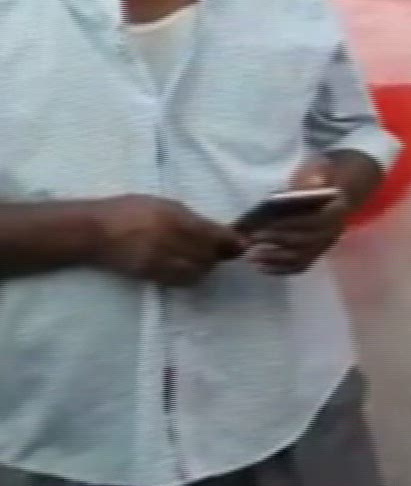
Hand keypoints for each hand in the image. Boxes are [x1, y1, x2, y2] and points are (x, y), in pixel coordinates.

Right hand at [90, 195, 243, 286]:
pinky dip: (190, 276)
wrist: (93, 231)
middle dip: (219, 255)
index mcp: (174, 218)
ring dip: (206, 267)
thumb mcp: (164, 204)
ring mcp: (158, 259)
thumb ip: (191, 218)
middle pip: (208, 255)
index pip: (213, 235)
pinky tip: (188, 268)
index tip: (240, 244)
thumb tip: (218, 231)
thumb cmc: (129, 210)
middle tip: (224, 252)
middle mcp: (168, 239)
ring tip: (204, 260)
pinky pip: (179, 280)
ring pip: (196, 271)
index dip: (231, 242)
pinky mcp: (149, 274)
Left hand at [247, 155, 375, 275]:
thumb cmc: (320, 180)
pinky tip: (261, 267)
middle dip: (277, 240)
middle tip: (252, 238)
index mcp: (337, 210)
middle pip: (306, 241)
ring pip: (301, 257)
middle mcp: (334, 231)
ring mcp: (325, 245)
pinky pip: (299, 267)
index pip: (314, 221)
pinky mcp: (316, 255)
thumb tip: (305, 188)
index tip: (265, 224)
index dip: (290, 225)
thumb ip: (316, 176)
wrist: (332, 195)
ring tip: (252, 255)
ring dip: (275, 259)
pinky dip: (280, 270)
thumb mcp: (320, 170)